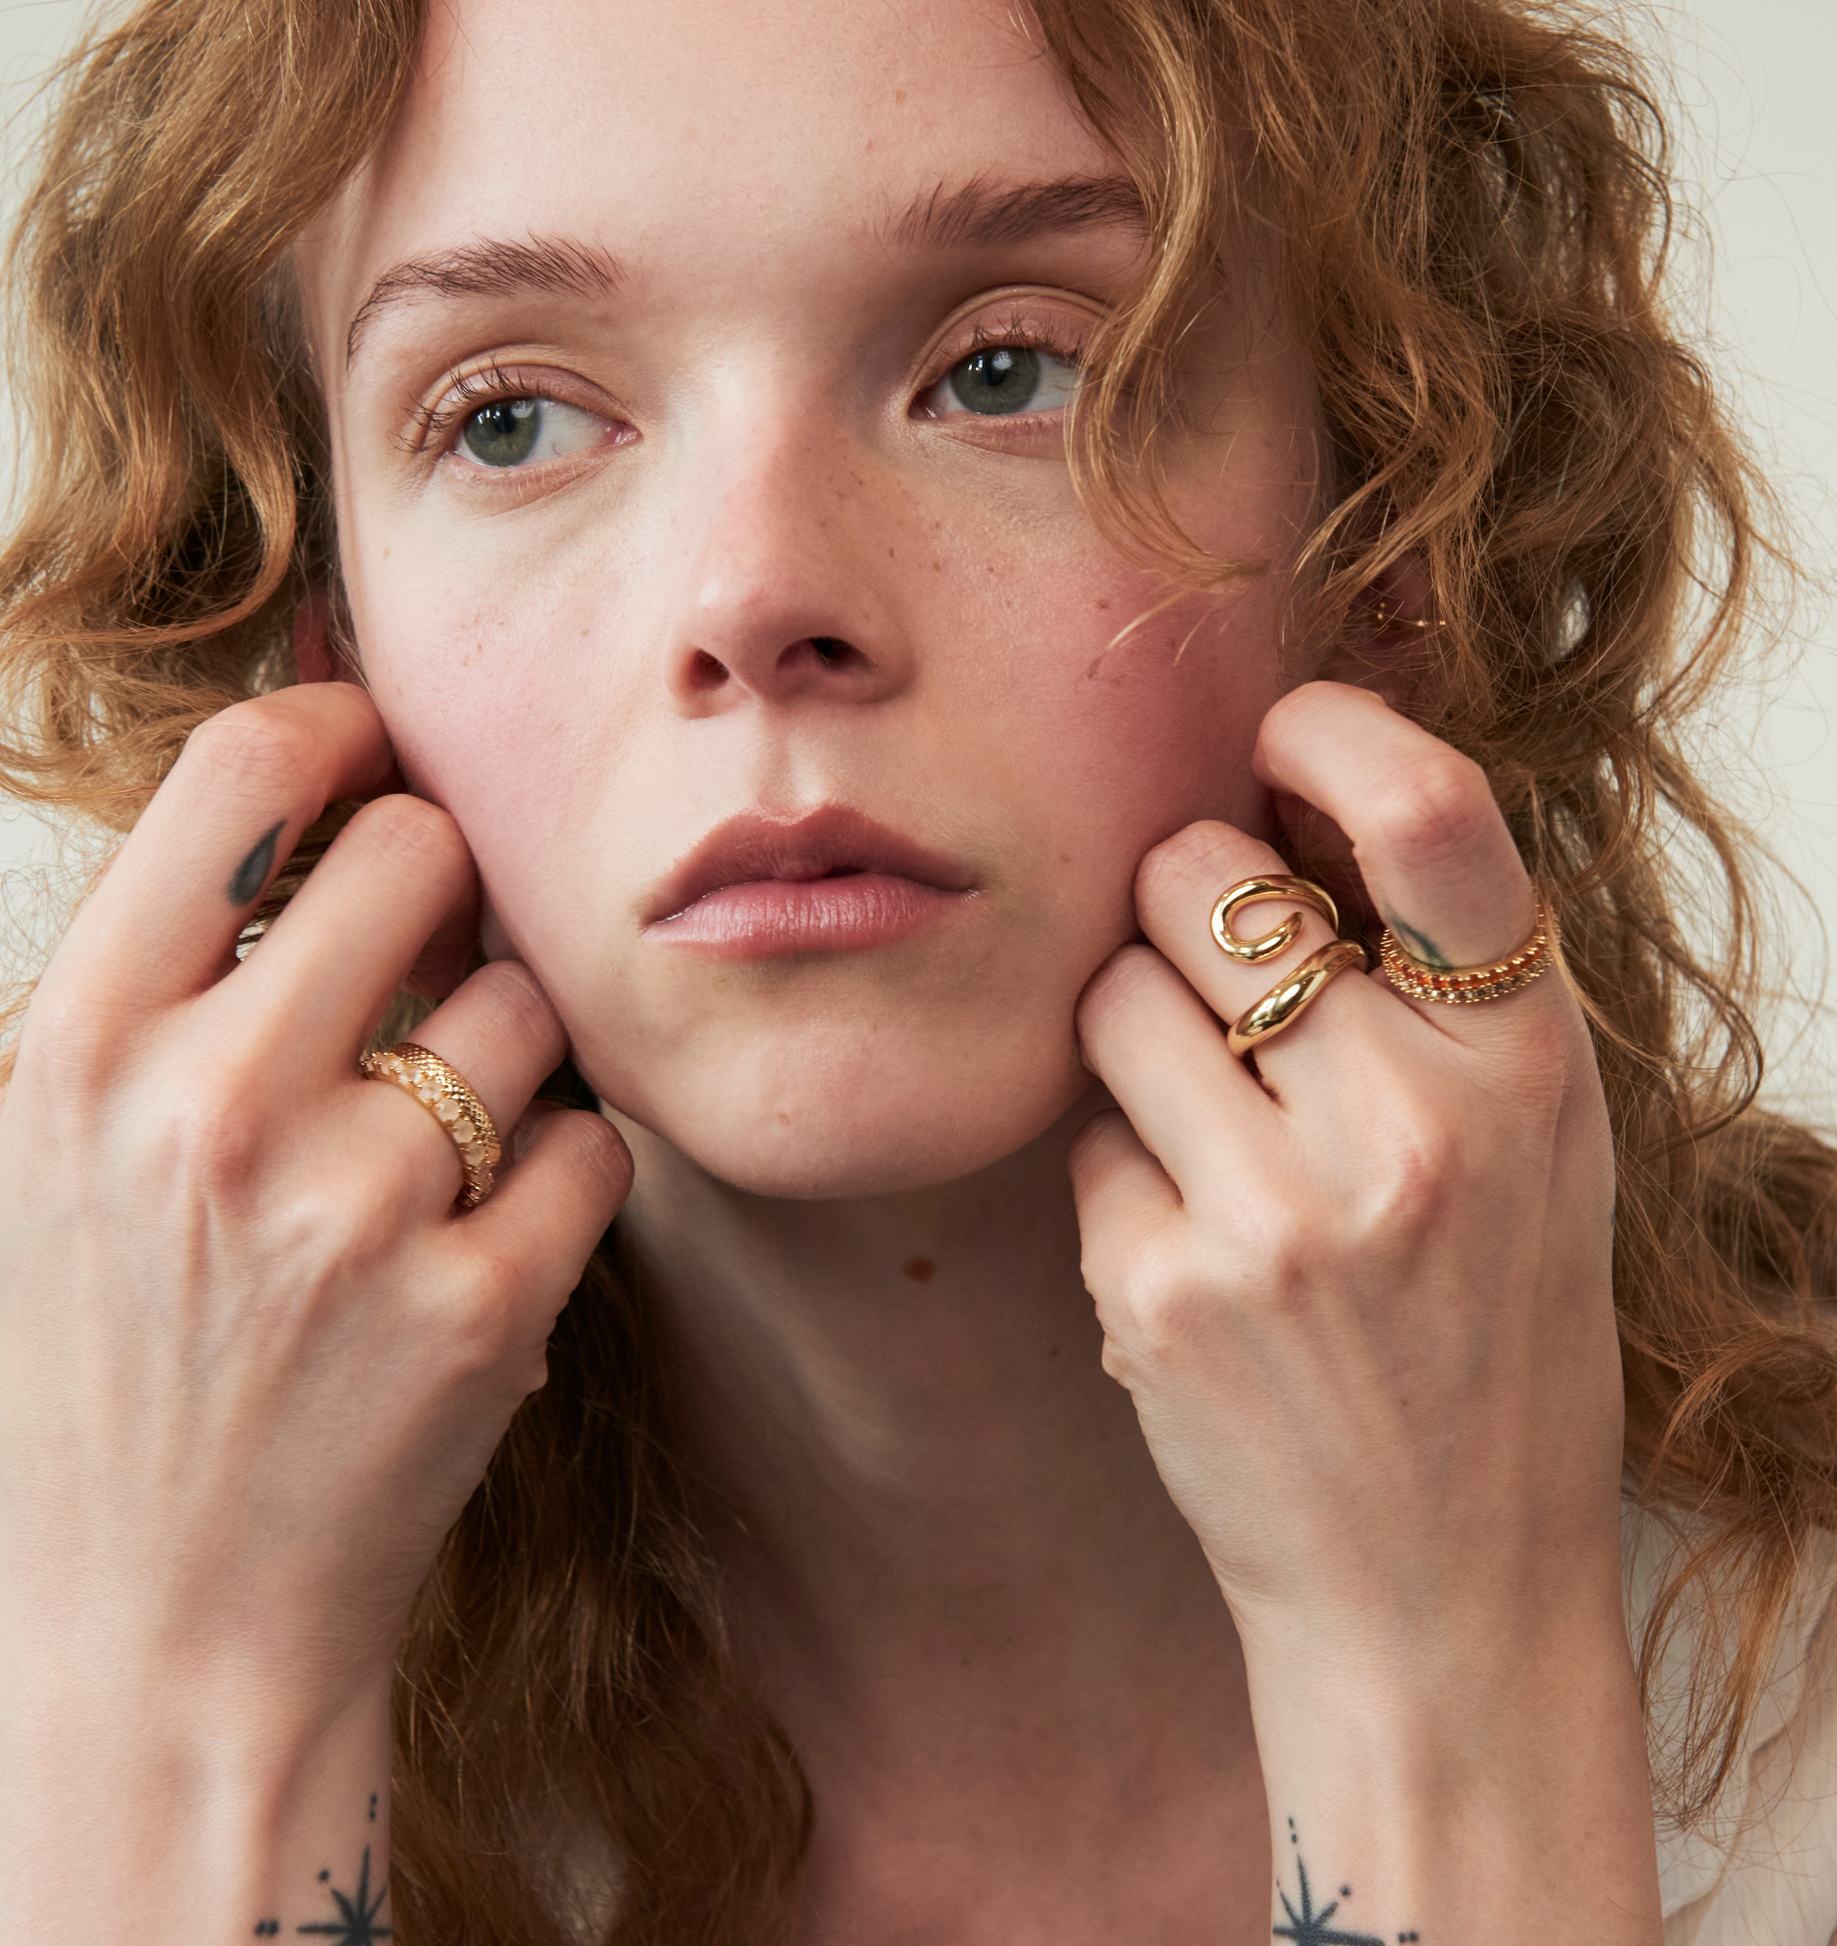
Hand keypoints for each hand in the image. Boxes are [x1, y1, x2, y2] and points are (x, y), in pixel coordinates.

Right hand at [0, 683, 631, 1942]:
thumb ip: (183, 959)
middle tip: (425, 968)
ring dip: (506, 1057)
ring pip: (529, 1004)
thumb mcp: (79, 1147)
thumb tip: (321, 747)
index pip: (244, 771)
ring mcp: (356, 1211)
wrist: (173, 1624)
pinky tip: (481, 1246)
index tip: (381, 756)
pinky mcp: (481, 1305)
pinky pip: (592, 1142)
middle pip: (424, 850)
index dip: (341, 732)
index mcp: (85, 1050)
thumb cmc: (126, 1361)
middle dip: (446, 890)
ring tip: (431, 1158)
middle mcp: (212, 1111)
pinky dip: (557, 1179)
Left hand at [1070, 681, 1656, 1939]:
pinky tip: (1194, 1259)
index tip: (1279, 733)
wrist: (1442, 1594)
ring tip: (1215, 1141)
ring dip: (1136, 1041)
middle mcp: (1413, 1127)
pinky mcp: (1165, 1290)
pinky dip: (1121, 1177)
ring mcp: (1281, 1215)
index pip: (1433, 815)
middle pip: (1200, 883)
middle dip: (1186, 916)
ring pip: (1112, 997)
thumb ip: (1442, 992)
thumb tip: (1292, 820)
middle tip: (1227, 1004)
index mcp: (1528, 1069)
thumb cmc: (1489, 1349)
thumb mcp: (1534, 1155)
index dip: (1335, 734)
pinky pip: (1084, 1141)